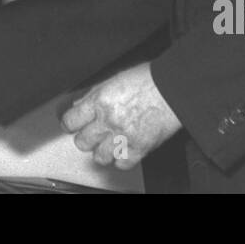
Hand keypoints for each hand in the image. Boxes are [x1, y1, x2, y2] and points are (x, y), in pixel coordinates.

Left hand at [61, 63, 180, 170]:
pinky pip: (122, 164)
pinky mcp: (140, 148)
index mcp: (100, 101)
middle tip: (93, 133)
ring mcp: (123, 136)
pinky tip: (124, 150)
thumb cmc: (149, 80)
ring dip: (102, 151)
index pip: (71, 121)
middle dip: (86, 138)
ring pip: (100, 157)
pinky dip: (122, 160)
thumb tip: (80, 105)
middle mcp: (109, 120)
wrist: (174, 88)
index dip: (70, 124)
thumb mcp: (115, 79)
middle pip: (83, 142)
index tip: (72, 125)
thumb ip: (95, 94)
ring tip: (108, 144)